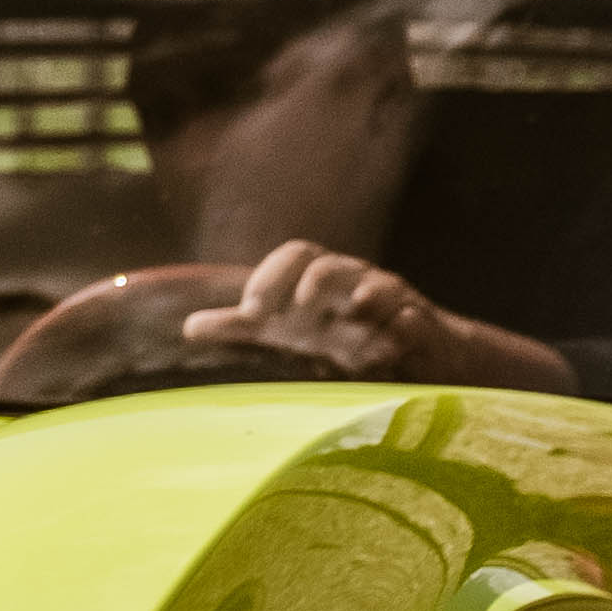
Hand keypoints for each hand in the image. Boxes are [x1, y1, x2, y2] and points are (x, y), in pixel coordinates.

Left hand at [205, 236, 447, 374]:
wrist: (423, 353)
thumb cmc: (350, 337)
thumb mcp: (293, 333)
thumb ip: (244, 329)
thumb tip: (188, 326)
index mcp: (321, 280)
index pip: (294, 257)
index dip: (270, 278)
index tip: (248, 314)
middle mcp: (354, 282)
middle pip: (327, 264)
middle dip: (306, 284)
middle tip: (284, 316)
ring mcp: (390, 302)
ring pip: (373, 284)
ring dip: (350, 298)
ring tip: (336, 322)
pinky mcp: (420, 326)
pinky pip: (412, 318)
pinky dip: (398, 327)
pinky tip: (384, 344)